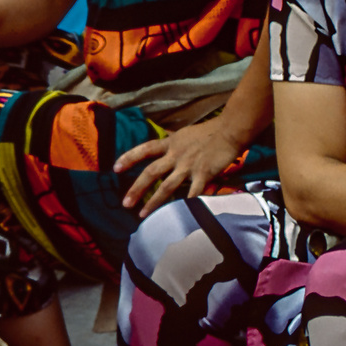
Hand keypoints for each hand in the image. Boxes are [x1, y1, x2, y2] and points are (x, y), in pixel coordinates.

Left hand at [116, 117, 244, 215]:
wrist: (230, 130)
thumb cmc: (211, 131)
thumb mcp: (186, 133)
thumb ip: (174, 141)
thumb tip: (166, 142)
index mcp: (170, 143)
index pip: (145, 149)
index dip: (129, 158)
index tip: (115, 168)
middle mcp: (176, 155)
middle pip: (151, 172)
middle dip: (136, 188)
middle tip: (125, 203)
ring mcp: (189, 166)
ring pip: (167, 186)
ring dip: (153, 202)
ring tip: (142, 214)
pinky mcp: (203, 174)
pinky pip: (193, 192)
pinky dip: (186, 204)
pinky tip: (179, 215)